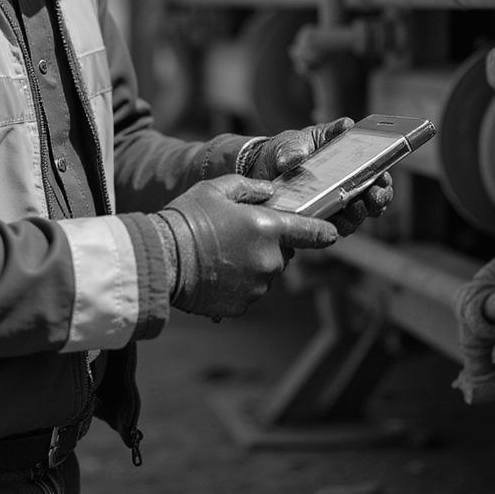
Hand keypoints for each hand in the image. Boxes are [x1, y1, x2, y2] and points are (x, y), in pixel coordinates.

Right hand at [152, 174, 339, 318]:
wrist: (163, 257)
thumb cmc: (189, 218)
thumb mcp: (217, 188)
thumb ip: (250, 187)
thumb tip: (269, 192)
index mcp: (269, 228)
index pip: (312, 232)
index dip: (324, 232)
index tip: (331, 233)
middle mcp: (270, 261)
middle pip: (282, 253)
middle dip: (267, 244)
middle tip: (237, 235)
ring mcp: (257, 286)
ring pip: (265, 273)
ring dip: (252, 264)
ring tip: (221, 254)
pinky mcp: (242, 306)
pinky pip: (248, 292)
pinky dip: (238, 284)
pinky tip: (215, 272)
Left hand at [240, 119, 393, 234]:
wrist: (256, 169)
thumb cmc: (284, 150)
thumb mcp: (299, 139)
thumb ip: (322, 134)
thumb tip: (343, 127)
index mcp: (348, 164)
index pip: (375, 172)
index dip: (384, 178)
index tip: (383, 178)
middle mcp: (344, 187)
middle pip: (372, 197)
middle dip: (378, 199)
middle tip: (373, 197)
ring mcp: (331, 205)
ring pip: (355, 216)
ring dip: (359, 215)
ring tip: (354, 208)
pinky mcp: (316, 220)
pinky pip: (331, 228)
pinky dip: (335, 226)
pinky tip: (333, 222)